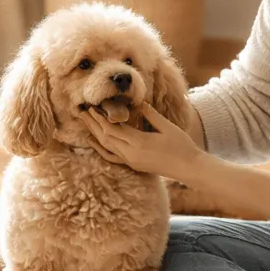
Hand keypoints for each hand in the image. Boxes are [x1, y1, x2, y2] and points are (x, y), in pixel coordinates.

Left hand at [83, 103, 205, 183]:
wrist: (188, 167)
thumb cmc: (181, 145)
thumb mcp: (167, 127)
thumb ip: (150, 114)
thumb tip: (138, 102)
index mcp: (139, 143)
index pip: (112, 129)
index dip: (100, 118)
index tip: (91, 107)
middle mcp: (131, 154)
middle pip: (105, 137)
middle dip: (92, 124)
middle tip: (81, 111)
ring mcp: (131, 161)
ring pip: (106, 146)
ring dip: (94, 133)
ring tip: (85, 122)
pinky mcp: (133, 165)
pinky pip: (112, 156)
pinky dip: (101, 148)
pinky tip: (93, 141)